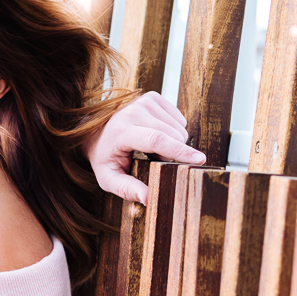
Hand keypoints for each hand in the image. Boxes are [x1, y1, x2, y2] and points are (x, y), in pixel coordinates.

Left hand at [83, 91, 204, 203]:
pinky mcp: (152, 97)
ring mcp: (144, 101)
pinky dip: (173, 130)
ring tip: (151, 147)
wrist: (96, 131)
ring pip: (179, 128)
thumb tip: (148, 198)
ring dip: (172, 142)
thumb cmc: (104, 157)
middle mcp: (133, 111)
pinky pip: (179, 119)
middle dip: (171, 153)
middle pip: (172, 135)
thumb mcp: (109, 178)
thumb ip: (127, 189)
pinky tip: (156, 133)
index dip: (179, 151)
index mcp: (122, 132)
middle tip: (152, 159)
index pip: (156, 140)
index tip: (200, 159)